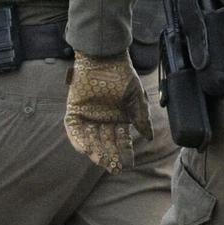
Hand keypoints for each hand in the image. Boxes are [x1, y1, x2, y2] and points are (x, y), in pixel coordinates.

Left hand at [64, 51, 152, 174]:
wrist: (105, 56)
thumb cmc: (122, 74)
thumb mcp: (136, 96)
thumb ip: (141, 116)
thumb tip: (149, 136)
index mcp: (118, 117)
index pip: (121, 140)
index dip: (125, 152)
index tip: (128, 165)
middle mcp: (103, 119)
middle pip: (106, 143)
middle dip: (110, 156)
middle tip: (114, 168)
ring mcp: (88, 115)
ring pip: (90, 139)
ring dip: (95, 151)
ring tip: (101, 161)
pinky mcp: (75, 109)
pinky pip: (74, 128)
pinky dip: (78, 139)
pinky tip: (86, 148)